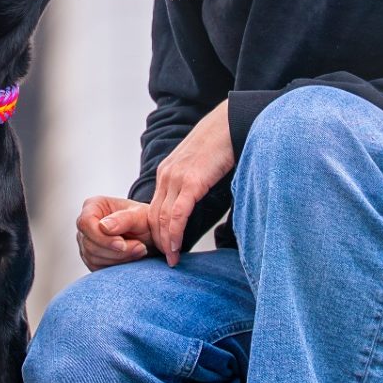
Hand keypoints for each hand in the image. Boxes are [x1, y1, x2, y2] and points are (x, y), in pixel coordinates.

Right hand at [76, 196, 151, 271]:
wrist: (149, 234)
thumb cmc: (144, 219)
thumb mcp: (139, 215)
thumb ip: (123, 219)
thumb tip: (103, 227)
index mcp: (93, 206)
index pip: (85, 223)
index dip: (101, 237)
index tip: (122, 244)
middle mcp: (86, 224)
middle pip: (89, 243)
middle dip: (115, 250)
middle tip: (139, 247)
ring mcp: (86, 242)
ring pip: (93, 258)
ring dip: (119, 258)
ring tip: (139, 249)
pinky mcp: (91, 258)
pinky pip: (98, 267)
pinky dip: (117, 265)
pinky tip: (132, 256)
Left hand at [148, 100, 234, 265]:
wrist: (229, 122)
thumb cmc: (220, 143)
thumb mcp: (200, 165)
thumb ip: (193, 182)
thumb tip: (197, 199)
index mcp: (168, 172)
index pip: (154, 208)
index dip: (155, 230)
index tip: (162, 247)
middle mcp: (167, 175)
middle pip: (153, 216)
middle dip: (157, 241)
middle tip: (165, 260)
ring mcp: (177, 178)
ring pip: (162, 218)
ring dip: (165, 242)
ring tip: (171, 259)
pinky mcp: (191, 182)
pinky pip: (178, 214)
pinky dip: (174, 233)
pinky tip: (176, 247)